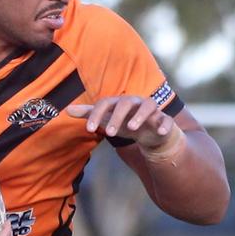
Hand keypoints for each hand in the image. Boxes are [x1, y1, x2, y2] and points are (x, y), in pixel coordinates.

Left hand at [67, 96, 182, 153]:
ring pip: (148, 106)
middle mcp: (135, 103)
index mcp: (119, 102)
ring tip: (131, 128)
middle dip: (117, 117)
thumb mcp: (106, 119)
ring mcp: (151, 111)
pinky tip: (160, 131)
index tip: (89, 129)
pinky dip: (164, 124)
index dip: (96, 115)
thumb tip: (67, 110)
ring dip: (140, 116)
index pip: (105, 103)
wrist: (149, 132)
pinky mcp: (164, 120)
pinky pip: (167, 120)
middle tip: (109, 133)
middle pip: (125, 104)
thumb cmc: (125, 122)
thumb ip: (89, 114)